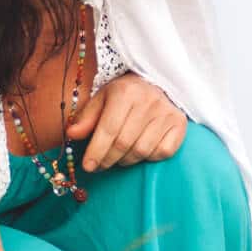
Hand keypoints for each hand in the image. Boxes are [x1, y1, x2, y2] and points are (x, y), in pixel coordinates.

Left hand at [66, 74, 186, 170]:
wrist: (157, 83)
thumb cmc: (125, 95)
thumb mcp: (102, 100)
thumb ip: (87, 118)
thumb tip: (71, 134)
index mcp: (125, 92)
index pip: (108, 129)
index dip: (96, 151)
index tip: (88, 167)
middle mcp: (148, 101)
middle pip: (124, 143)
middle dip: (108, 159)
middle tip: (100, 165)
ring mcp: (167, 113)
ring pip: (142, 151)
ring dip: (126, 160)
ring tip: (118, 157)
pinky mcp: (179, 124)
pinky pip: (162, 152)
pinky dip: (149, 158)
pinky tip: (140, 151)